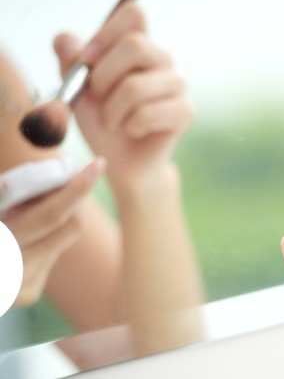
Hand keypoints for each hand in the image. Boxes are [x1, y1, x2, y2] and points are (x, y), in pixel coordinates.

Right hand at [1, 158, 104, 305]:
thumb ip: (10, 195)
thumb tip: (58, 174)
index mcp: (4, 239)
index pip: (52, 214)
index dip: (78, 188)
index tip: (99, 165)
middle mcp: (13, 267)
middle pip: (71, 225)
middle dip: (75, 198)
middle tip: (70, 177)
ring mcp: (22, 285)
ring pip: (63, 238)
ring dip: (54, 221)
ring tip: (27, 213)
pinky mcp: (29, 294)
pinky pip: (51, 256)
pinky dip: (44, 242)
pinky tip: (23, 241)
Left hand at [53, 3, 192, 187]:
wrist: (120, 160)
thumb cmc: (101, 120)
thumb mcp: (76, 88)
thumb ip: (70, 62)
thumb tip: (67, 41)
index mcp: (139, 46)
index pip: (134, 14)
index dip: (106, 32)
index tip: (87, 59)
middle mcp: (162, 60)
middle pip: (135, 45)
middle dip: (103, 75)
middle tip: (93, 97)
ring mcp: (177, 85)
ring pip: (136, 86)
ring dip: (112, 109)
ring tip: (110, 121)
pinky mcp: (185, 111)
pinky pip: (148, 113)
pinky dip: (129, 127)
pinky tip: (132, 131)